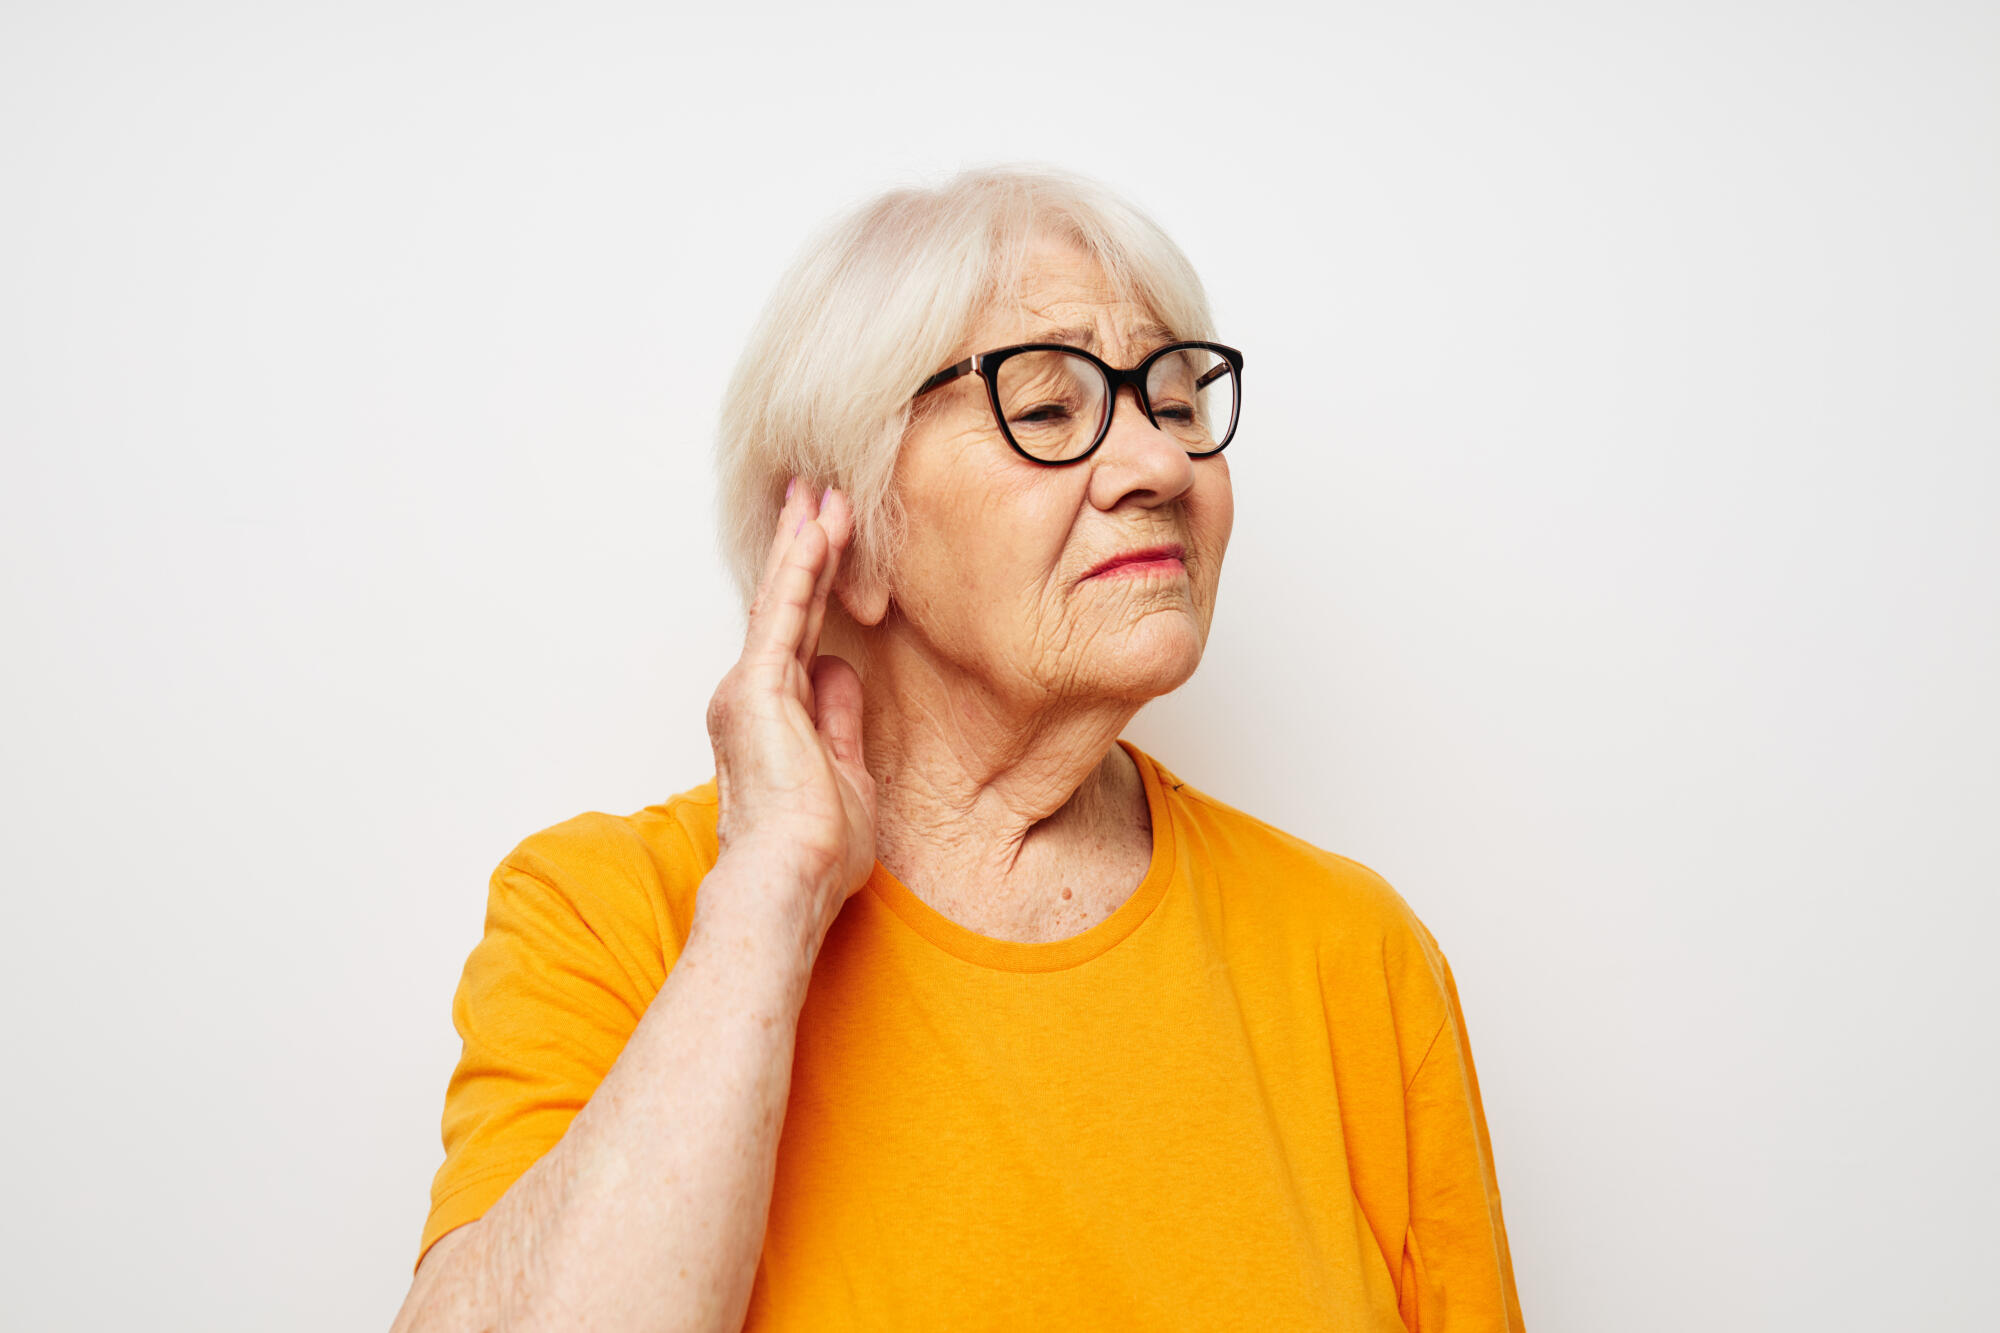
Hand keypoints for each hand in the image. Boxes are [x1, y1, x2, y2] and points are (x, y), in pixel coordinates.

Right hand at [704, 480, 876, 930]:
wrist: (789, 881)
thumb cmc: (815, 852)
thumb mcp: (845, 774)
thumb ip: (840, 720)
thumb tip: (843, 671)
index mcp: (774, 718)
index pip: (801, 635)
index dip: (815, 586)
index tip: (828, 541)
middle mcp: (753, 696)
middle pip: (787, 605)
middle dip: (805, 547)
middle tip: (817, 492)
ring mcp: (751, 690)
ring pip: (784, 600)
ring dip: (805, 543)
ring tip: (822, 491)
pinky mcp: (759, 689)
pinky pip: (786, 616)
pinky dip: (801, 570)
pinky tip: (817, 530)